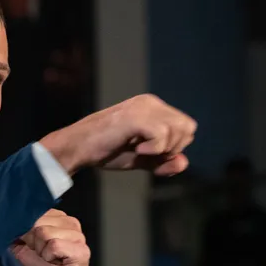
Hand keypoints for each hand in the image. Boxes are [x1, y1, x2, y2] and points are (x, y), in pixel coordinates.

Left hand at [10, 210, 93, 265]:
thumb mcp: (24, 248)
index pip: (34, 212)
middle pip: (37, 222)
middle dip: (33, 242)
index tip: (31, 244)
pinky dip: (49, 256)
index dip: (26, 231)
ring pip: (44, 233)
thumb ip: (17, 233)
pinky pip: (54, 245)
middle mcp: (70, 223)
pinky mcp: (81, 249)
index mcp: (58, 219)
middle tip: (41, 254)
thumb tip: (7, 222)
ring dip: (41, 250)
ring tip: (50, 258)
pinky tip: (56, 261)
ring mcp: (77, 235)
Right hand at [39, 94, 195, 175]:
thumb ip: (163, 161)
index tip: (152, 155)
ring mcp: (143, 107)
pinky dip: (154, 149)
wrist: (78, 148)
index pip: (185, 126)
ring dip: (164, 148)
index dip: (175, 146)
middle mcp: (150, 102)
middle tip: (149, 154)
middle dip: (174, 148)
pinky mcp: (135, 117)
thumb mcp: (141, 159)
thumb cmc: (105, 151)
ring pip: (179, 129)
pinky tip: (136, 149)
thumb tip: (184, 162)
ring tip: (141, 150)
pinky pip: (162, 134)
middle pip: (187, 127)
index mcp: (153, 107)